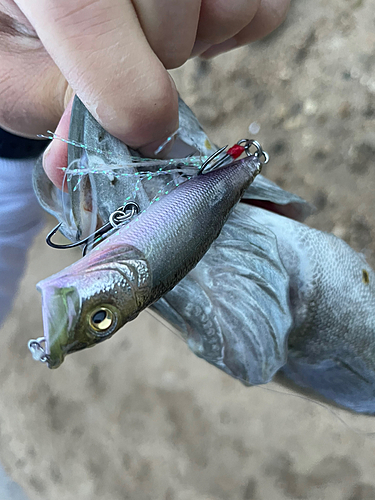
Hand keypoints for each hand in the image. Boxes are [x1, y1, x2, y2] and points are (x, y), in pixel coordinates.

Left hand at [0, 0, 289, 186]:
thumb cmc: (29, 29)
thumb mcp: (13, 72)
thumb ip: (46, 108)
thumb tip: (78, 165)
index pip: (85, 16)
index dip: (123, 97)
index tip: (136, 132)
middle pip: (172, 24)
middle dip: (152, 67)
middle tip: (128, 55)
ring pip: (230, 9)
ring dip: (197, 44)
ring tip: (156, 36)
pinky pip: (265, 10)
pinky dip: (235, 32)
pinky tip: (193, 21)